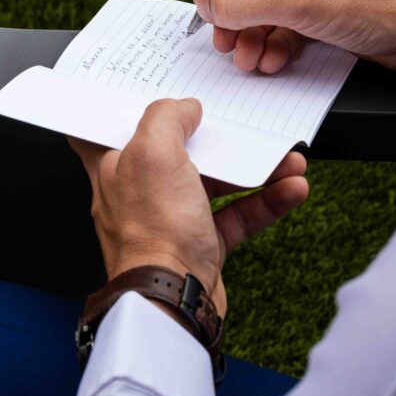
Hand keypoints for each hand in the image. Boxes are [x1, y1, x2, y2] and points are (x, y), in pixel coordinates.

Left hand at [69, 98, 308, 317]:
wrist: (174, 300)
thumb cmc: (153, 233)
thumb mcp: (152, 153)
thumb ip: (166, 118)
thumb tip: (184, 107)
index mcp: (114, 168)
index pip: (104, 132)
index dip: (125, 110)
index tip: (152, 95)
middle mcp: (139, 193)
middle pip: (176, 153)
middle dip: (217, 138)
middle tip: (243, 126)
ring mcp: (171, 220)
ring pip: (215, 184)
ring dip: (253, 168)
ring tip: (287, 158)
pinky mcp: (201, 246)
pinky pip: (237, 216)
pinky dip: (265, 201)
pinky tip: (291, 189)